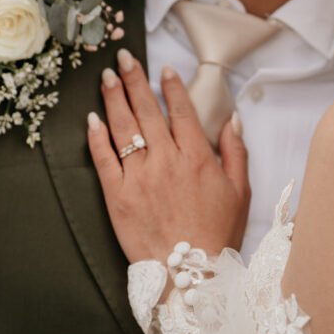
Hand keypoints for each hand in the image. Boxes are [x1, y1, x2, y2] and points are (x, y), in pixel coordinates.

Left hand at [87, 49, 250, 264]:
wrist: (191, 276)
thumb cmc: (218, 235)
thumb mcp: (241, 191)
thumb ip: (236, 152)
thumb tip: (232, 120)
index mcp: (197, 157)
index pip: (180, 111)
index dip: (170, 87)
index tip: (163, 70)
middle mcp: (166, 160)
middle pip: (147, 111)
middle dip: (135, 80)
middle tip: (125, 58)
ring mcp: (140, 178)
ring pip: (124, 128)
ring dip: (114, 99)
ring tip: (108, 77)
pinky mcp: (118, 197)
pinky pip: (104, 160)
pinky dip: (97, 137)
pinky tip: (92, 118)